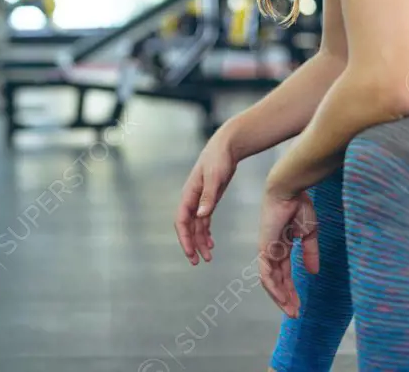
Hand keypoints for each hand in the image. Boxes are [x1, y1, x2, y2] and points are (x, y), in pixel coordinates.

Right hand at [174, 133, 237, 265]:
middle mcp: (191, 198)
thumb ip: (208, 196)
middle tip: (198, 262)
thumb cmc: (219, 159)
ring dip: (200, 241)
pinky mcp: (208, 199)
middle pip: (187, 227)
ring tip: (208, 257)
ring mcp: (199, 199)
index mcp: (189, 194)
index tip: (191, 253)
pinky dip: (206, 233)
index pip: (182, 221)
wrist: (226, 146)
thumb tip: (201, 215)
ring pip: (196, 226)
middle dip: (191, 244)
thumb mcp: (215, 177)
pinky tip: (211, 243)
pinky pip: (203, 221)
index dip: (185, 238)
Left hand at [257, 190, 318, 317]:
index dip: (292, 290)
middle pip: (277, 280)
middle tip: (295, 313)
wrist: (289, 191)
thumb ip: (310, 253)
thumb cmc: (299, 206)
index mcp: (283, 247)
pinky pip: (266, 272)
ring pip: (270, 281)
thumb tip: (313, 272)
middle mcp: (273, 251)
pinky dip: (273, 286)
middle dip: (286, 298)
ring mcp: (267, 250)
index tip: (300, 305)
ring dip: (280, 297)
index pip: (285, 273)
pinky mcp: (264, 248)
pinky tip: (281, 298)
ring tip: (291, 310)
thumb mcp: (309, 234)